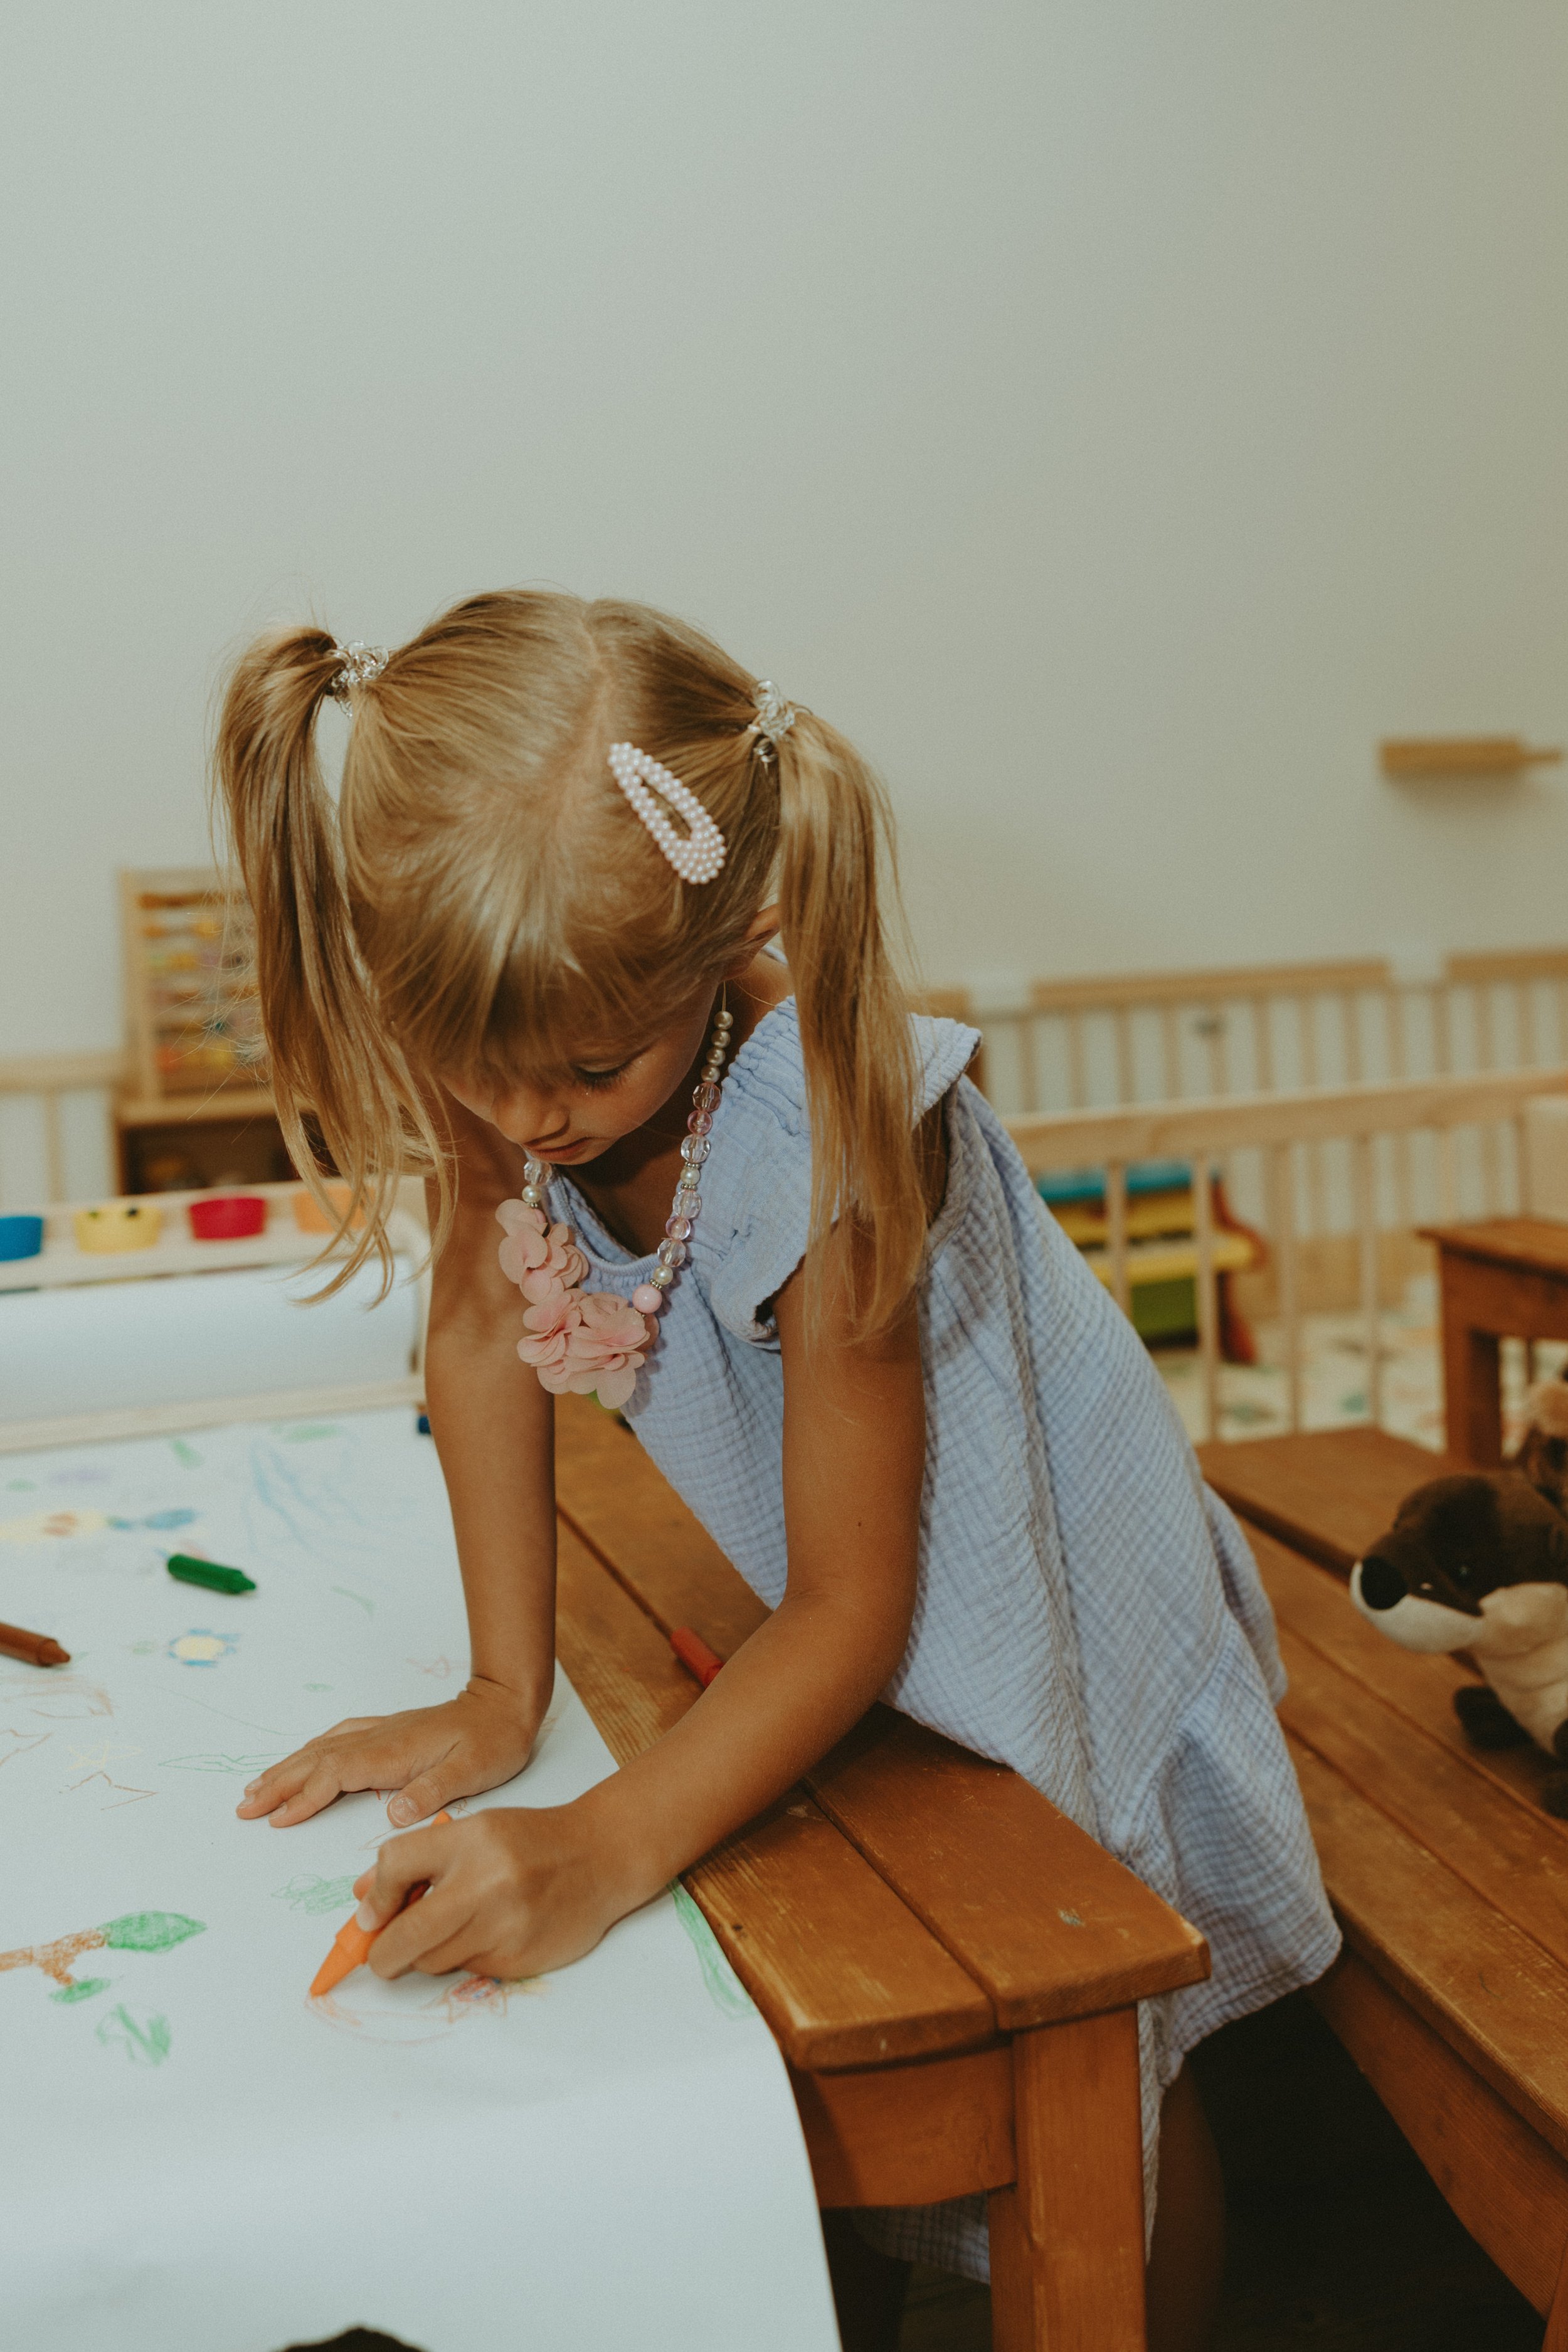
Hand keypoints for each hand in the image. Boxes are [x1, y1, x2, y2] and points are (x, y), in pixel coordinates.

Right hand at [235, 1679, 544, 1828]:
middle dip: (278, 1783)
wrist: (506, 1704)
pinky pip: (338, 1740)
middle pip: (317, 1760)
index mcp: (394, 1752)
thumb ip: (432, 1791)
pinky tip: (302, 1759)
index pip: (336, 1776)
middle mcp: (380, 1739)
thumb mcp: (473, 1772)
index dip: (303, 1798)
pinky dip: (312, 1752)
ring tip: (257, 1786)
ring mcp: (382, 1732)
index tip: (275, 1819)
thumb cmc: (493, 1741)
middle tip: (244, 1806)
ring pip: (322, 1748)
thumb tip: (393, 1814)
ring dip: (288, 1767)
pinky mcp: (389, 1731)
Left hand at [351, 1797, 631, 1980]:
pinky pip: (468, 1970)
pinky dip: (467, 1958)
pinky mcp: (519, 1960)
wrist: (601, 1857)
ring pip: (433, 1961)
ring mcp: (504, 1927)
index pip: (394, 1865)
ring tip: (455, 1930)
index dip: (374, 1898)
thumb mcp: (474, 1833)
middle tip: (381, 1956)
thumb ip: (417, 1861)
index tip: (371, 1918)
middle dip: (383, 1954)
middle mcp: (486, 1883)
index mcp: (471, 1840)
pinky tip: (492, 1934)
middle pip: (404, 1937)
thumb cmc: (530, 1842)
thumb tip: (362, 1901)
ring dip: (429, 1954)